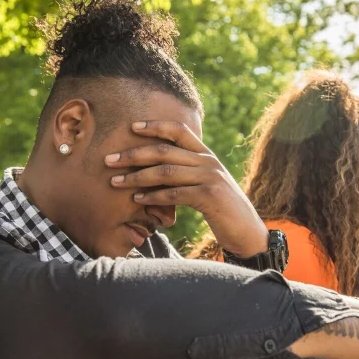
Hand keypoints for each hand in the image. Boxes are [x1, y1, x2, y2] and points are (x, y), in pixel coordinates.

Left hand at [105, 121, 267, 256]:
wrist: (249, 233)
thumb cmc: (222, 211)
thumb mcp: (205, 186)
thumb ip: (187, 174)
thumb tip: (155, 171)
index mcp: (206, 155)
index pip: (179, 130)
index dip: (154, 126)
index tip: (131, 126)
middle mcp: (208, 162)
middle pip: (165, 150)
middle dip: (133, 154)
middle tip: (109, 160)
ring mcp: (210, 178)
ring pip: (166, 172)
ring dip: (137, 177)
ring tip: (116, 183)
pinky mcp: (210, 197)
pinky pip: (175, 194)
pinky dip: (153, 197)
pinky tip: (137, 200)